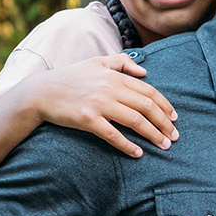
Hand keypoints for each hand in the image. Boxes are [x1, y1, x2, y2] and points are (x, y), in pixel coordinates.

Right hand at [24, 55, 177, 159]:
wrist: (41, 92)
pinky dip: (128, 145)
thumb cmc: (70, 78)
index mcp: (114, 76)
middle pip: (146, 106)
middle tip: (174, 136)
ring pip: (135, 120)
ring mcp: (99, 104)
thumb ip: (121, 62)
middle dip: (164, 123)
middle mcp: (109, 88)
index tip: (175, 118)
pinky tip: (138, 153)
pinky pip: (113, 135)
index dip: (165, 105)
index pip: (148, 91)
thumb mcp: (96, 62)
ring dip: (153, 134)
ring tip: (164, 145)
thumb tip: (144, 71)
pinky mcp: (87, 119)